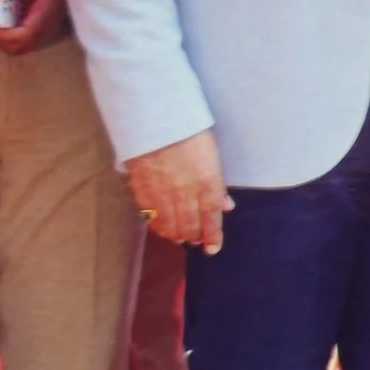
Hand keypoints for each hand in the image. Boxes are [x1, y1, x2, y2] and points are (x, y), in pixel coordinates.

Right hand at [128, 129, 231, 251]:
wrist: (157, 121)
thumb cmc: (191, 134)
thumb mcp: (213, 156)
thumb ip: (218, 185)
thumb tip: (226, 206)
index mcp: (207, 182)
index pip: (212, 217)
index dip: (213, 235)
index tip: (213, 248)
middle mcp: (185, 193)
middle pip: (190, 225)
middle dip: (194, 236)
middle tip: (195, 241)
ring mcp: (162, 194)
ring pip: (169, 225)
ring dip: (176, 234)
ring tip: (180, 237)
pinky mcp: (143, 191)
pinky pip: (151, 217)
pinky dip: (158, 226)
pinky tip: (161, 228)